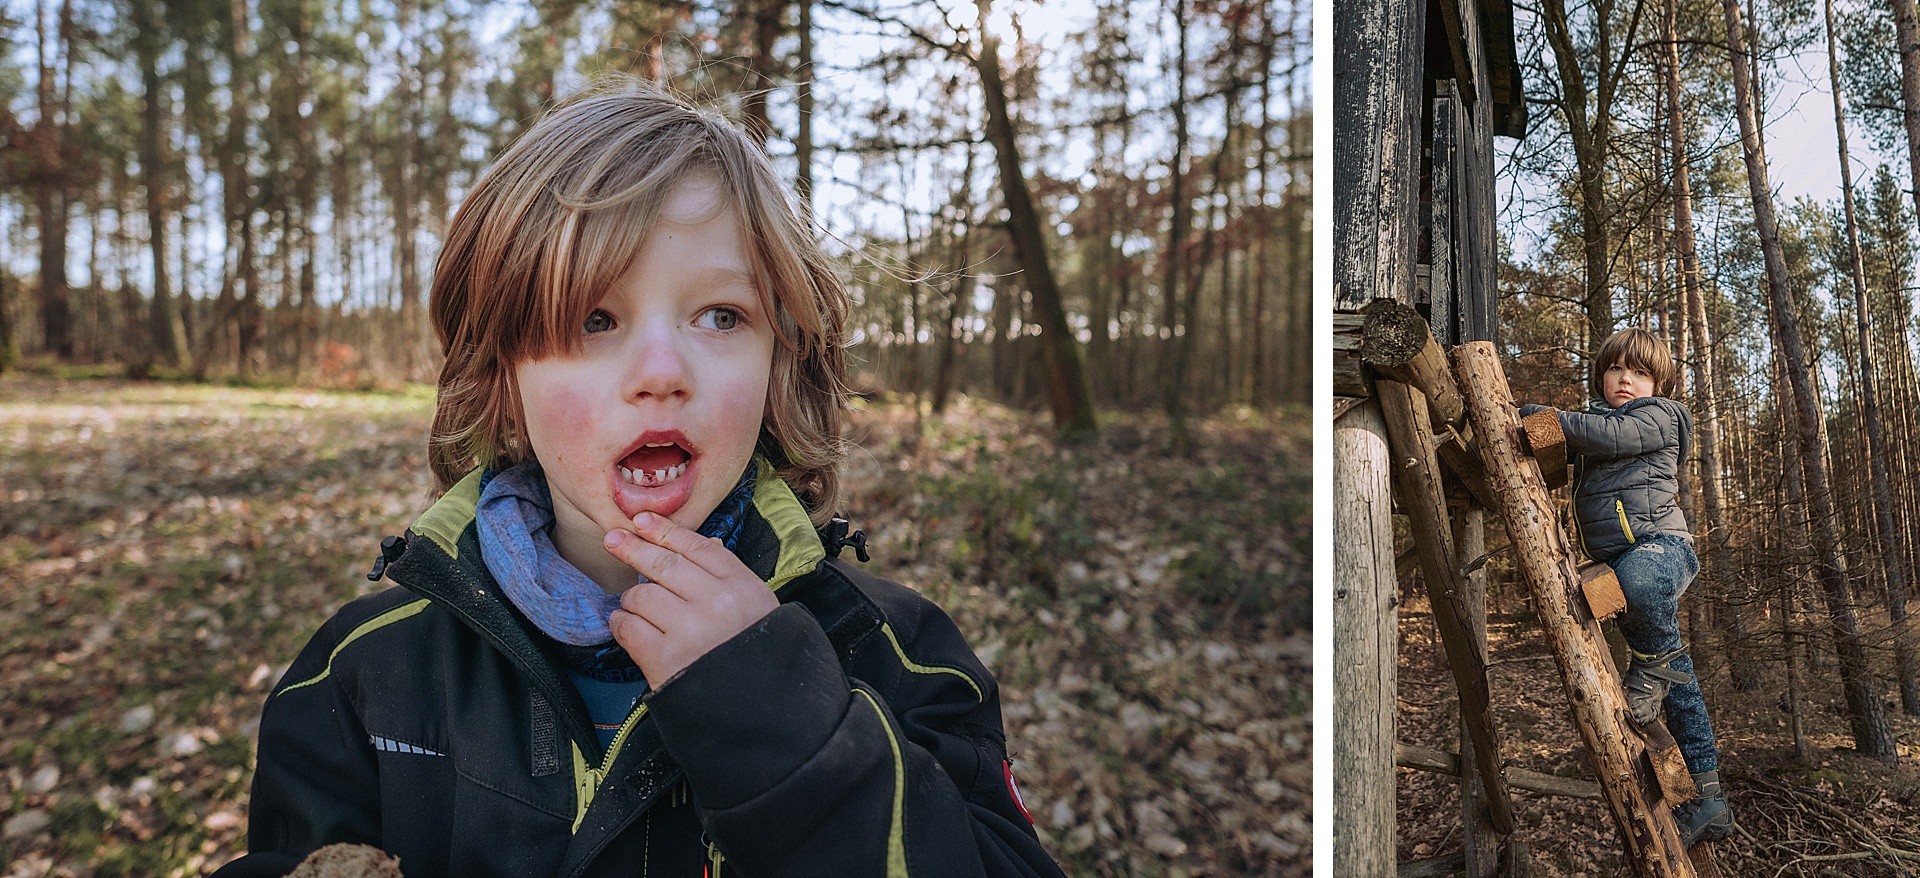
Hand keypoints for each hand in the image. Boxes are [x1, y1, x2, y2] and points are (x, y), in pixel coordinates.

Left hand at [604, 512, 779, 684]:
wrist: (761, 711)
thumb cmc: (758, 658)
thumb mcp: (758, 610)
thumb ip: (728, 579)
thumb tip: (698, 544)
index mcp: (744, 588)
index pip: (697, 548)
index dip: (666, 531)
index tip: (643, 520)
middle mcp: (717, 603)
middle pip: (664, 564)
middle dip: (634, 548)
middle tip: (613, 539)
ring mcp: (690, 630)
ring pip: (641, 595)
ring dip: (632, 601)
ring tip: (638, 610)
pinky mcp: (665, 658)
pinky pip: (628, 627)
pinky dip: (622, 625)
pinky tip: (628, 628)